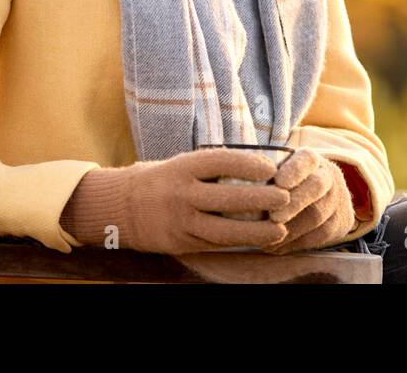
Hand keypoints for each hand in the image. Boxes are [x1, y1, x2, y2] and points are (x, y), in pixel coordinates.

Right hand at [61, 148, 290, 254]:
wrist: (120, 207)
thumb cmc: (161, 180)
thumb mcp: (182, 164)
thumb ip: (213, 168)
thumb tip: (258, 167)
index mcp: (182, 167)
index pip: (220, 161)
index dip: (248, 163)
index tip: (271, 167)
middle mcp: (181, 193)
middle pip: (227, 197)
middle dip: (260, 199)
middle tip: (285, 199)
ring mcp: (180, 221)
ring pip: (223, 230)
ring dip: (256, 231)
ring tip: (280, 230)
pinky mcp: (181, 242)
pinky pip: (215, 244)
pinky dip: (239, 243)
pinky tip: (258, 242)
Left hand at [259, 148, 356, 254]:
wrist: (327, 195)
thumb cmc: (290, 182)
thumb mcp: (281, 169)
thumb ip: (264, 175)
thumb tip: (234, 186)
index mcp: (310, 159)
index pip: (307, 159)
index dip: (294, 171)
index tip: (279, 182)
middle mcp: (328, 176)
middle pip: (316, 186)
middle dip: (294, 203)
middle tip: (273, 216)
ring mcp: (337, 200)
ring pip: (317, 215)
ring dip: (290, 229)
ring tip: (267, 237)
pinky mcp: (340, 224)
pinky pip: (318, 236)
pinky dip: (294, 243)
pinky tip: (275, 246)